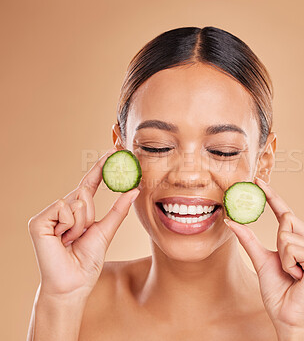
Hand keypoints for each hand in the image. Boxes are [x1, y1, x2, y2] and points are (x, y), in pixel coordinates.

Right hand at [28, 147, 139, 297]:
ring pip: (77, 201)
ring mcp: (49, 214)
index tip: (113, 151)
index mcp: (77, 211)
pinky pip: (64, 208)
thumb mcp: (106, 231)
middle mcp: (62, 209)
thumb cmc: (87, 260)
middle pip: (84, 192)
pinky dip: (70, 225)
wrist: (74, 283)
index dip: (101, 167)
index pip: (90, 183)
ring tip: (71, 240)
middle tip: (81, 235)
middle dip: (90, 215)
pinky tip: (62, 239)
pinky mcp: (38, 221)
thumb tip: (134, 189)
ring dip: (81, 224)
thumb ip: (118, 209)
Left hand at [224, 177, 303, 339]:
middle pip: (287, 218)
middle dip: (277, 241)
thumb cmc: (278, 292)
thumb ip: (248, 239)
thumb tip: (231, 220)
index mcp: (302, 240)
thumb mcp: (260, 260)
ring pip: (286, 232)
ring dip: (281, 256)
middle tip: (285, 266)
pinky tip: (298, 276)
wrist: (288, 318)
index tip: (258, 181)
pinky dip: (287, 263)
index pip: (286, 212)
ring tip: (292, 273)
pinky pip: (291, 246)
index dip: (272, 196)